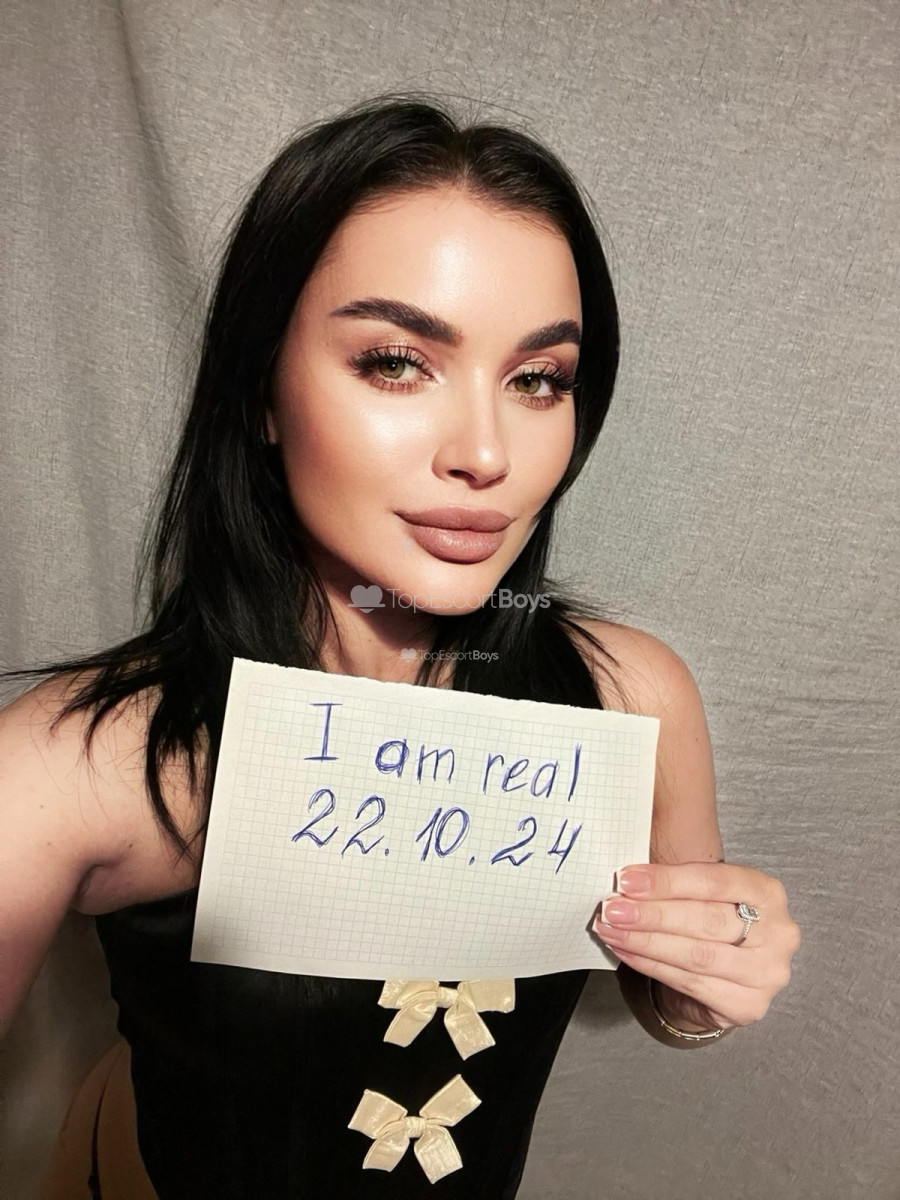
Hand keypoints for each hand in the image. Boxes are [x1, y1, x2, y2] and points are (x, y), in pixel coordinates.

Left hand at [593, 861, 800, 1031]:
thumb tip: (627, 879)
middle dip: (652, 914)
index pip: (714, 881)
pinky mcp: (748, 1005)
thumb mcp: (701, 893)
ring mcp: (767, 973)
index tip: (627, 880)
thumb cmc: (709, 922)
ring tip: (611, 931)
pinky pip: (689, 983)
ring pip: (696, 955)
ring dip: (645, 942)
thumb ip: (674, 883)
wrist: (723, 976)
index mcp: (768, 892)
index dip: (667, 881)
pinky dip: (651, 966)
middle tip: (613, 909)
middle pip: (706, 920)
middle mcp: (778, 933)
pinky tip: (626, 952)